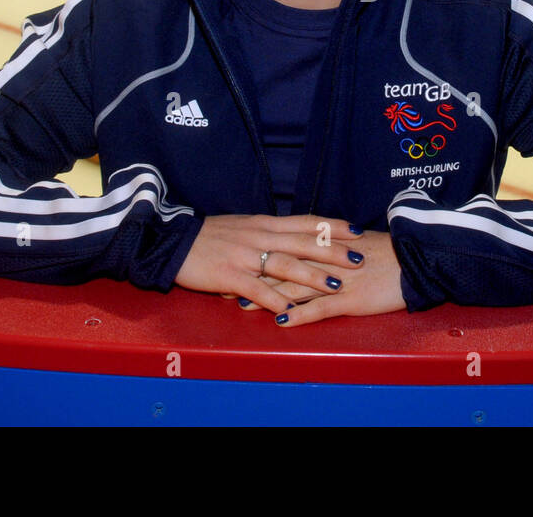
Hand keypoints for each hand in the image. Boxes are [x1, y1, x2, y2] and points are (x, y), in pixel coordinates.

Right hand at [174, 214, 363, 312]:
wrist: (173, 242)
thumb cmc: (209, 237)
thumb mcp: (242, 228)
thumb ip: (267, 234)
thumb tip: (292, 241)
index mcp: (264, 224)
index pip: (305, 222)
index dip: (332, 226)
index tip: (357, 231)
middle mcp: (259, 236)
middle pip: (302, 242)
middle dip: (333, 251)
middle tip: (359, 258)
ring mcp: (244, 255)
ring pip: (284, 264)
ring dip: (312, 276)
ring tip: (336, 285)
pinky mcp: (228, 275)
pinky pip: (255, 288)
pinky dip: (274, 299)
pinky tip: (290, 309)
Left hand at [251, 230, 405, 326]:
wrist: (417, 259)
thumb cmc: (388, 252)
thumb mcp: (355, 242)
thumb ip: (330, 243)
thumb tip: (310, 244)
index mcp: (326, 243)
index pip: (285, 246)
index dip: (259, 253)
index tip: (236, 259)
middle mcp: (326, 260)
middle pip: (282, 266)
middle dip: (253, 275)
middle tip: (224, 282)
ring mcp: (337, 280)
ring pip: (294, 288)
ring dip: (266, 297)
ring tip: (241, 304)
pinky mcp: (350, 299)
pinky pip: (319, 308)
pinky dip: (298, 315)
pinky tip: (280, 322)